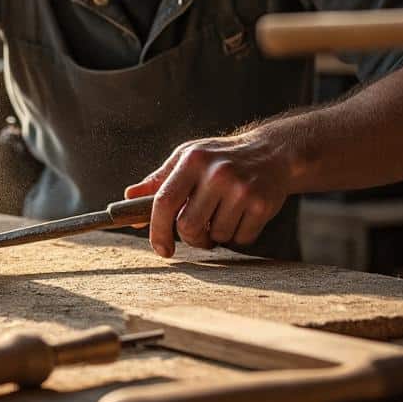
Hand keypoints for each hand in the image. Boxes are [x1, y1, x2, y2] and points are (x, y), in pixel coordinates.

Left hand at [125, 132, 291, 257]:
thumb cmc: (221, 158)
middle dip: (191, 238)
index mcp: (191, 160)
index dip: (157, 230)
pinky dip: (238, 236)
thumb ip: (158, 180)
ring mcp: (241, 189)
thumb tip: (129, 198)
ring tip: (222, 216)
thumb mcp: (188, 159)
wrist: (273, 152)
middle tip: (198, 232)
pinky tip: (241, 217)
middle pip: (188, 227)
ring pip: (216, 236)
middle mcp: (216, 173)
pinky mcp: (263, 204)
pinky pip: (240, 239)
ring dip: (216, 236)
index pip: (164, 202)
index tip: (161, 249)